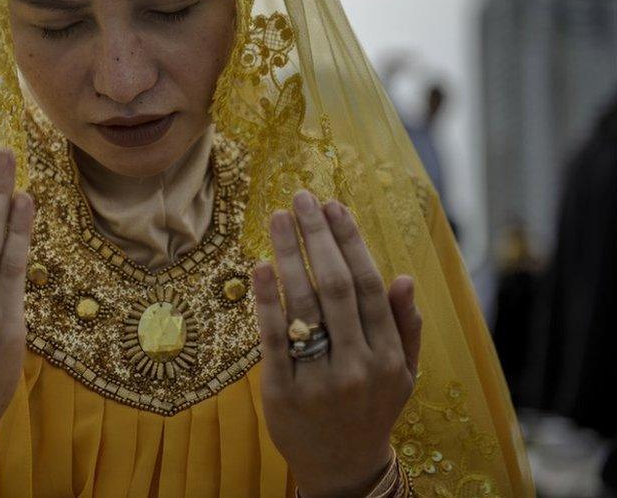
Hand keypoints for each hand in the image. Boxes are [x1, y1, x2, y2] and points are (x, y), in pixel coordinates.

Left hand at [252, 191, 421, 497]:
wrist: (341, 468)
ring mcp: (320, 381)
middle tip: (302, 199)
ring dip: (290, 255)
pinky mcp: (282, 393)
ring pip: (305, 306)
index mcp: (389, 357)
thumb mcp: (403, 374)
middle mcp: (358, 367)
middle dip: (318, 237)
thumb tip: (403, 277)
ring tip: (277, 218)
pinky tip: (260, 266)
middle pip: (337, 287)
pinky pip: (273, 339)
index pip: (370, 287)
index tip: (334, 207)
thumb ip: (406, 327)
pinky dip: (267, 300)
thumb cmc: (371, 410)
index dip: (351, 243)